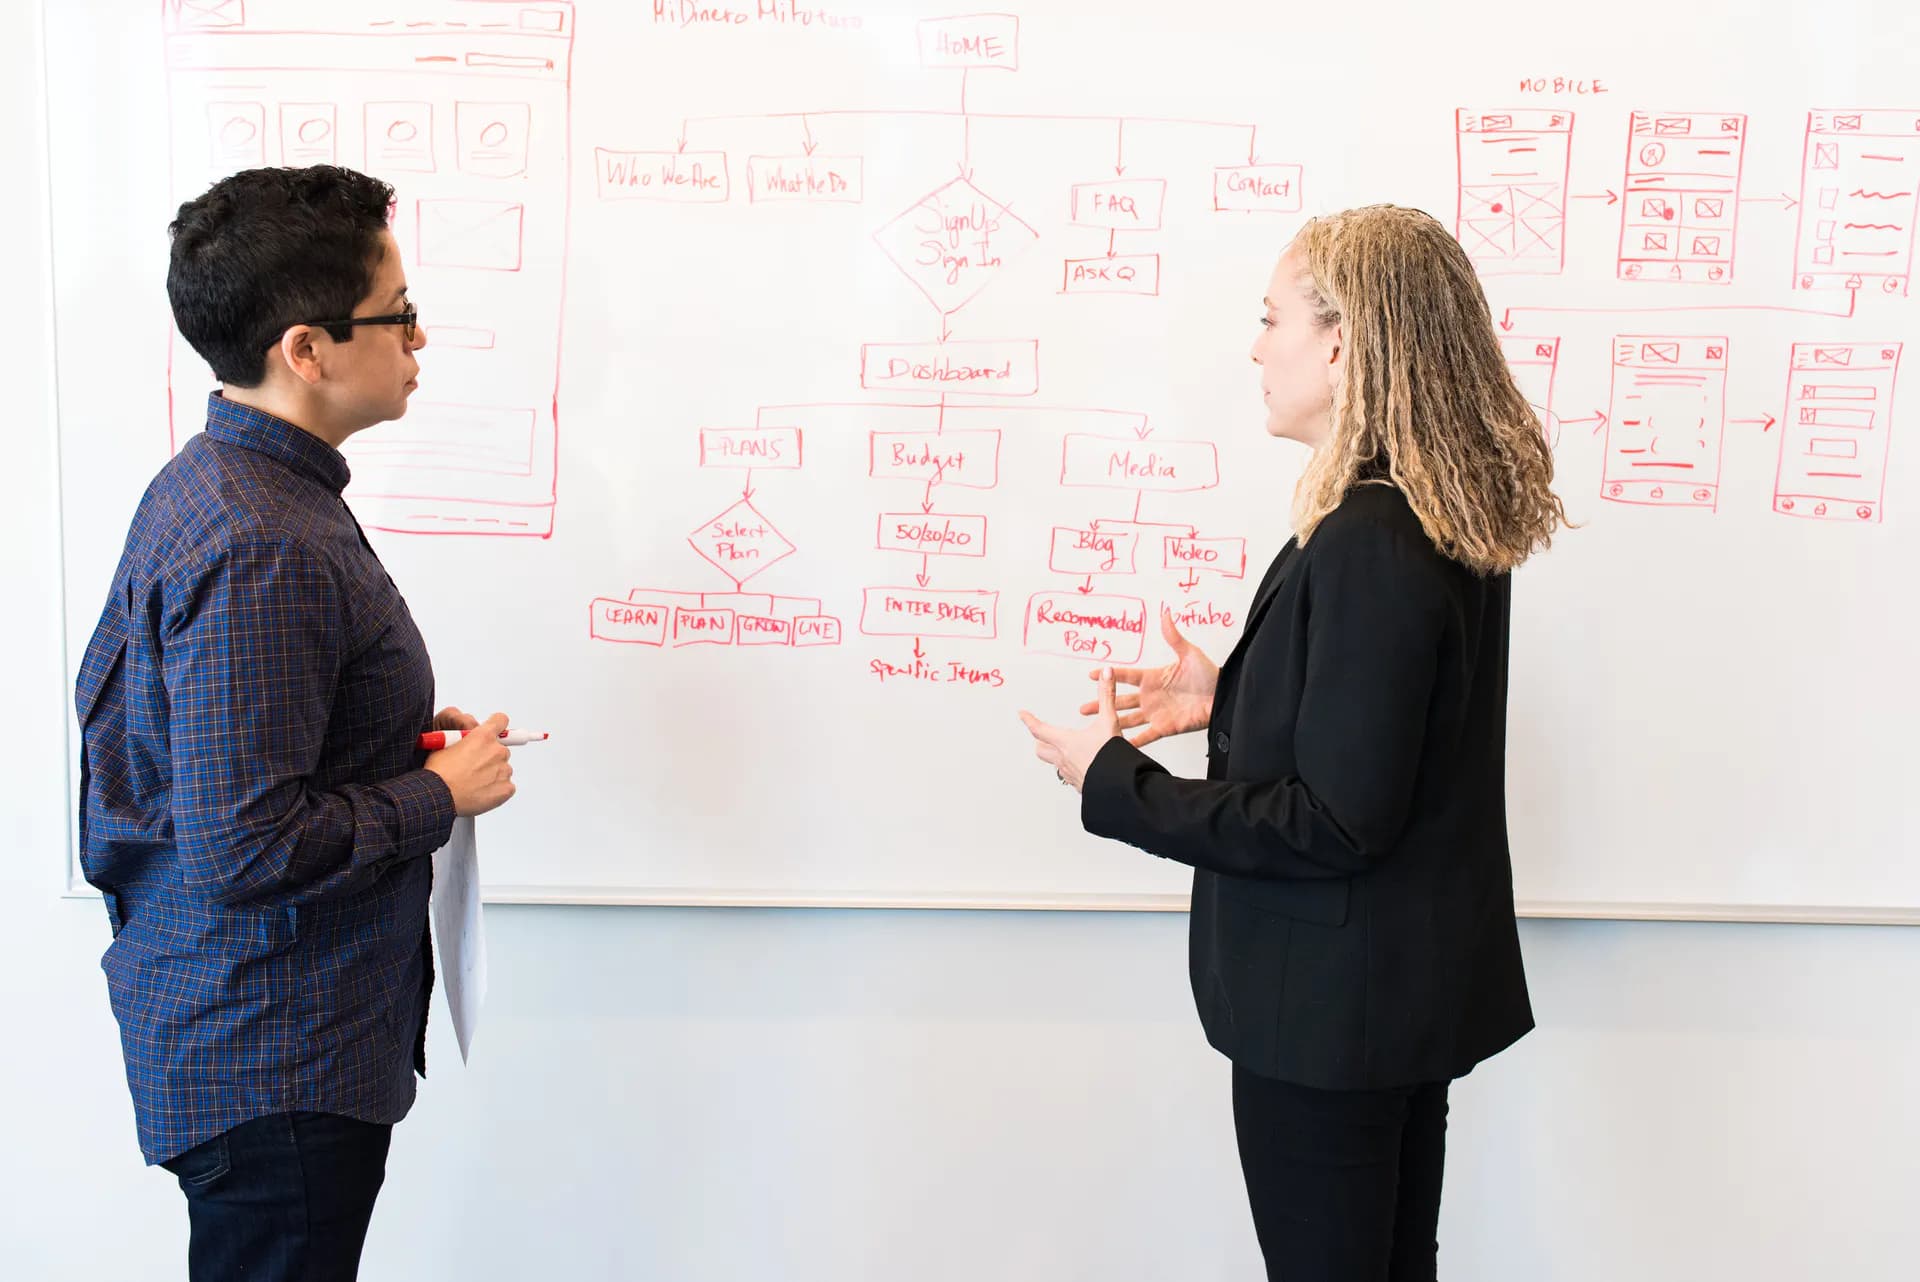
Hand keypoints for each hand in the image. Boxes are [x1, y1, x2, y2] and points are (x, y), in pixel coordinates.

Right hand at [424, 711, 515, 816]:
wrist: (439, 796)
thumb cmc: (439, 773)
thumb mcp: (446, 745)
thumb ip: (464, 739)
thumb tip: (465, 740)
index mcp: (483, 736)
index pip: (501, 720)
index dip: (497, 726)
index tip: (494, 732)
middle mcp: (497, 751)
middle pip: (501, 749)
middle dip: (490, 756)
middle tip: (474, 766)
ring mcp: (504, 770)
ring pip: (503, 768)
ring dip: (492, 773)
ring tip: (473, 782)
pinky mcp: (507, 788)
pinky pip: (506, 786)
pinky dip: (496, 789)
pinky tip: (480, 792)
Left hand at [1018, 668, 1119, 793]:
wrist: (1120, 786)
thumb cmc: (1111, 756)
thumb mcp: (1110, 721)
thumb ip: (1107, 696)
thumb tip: (1107, 673)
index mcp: (1065, 742)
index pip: (1039, 729)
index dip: (1029, 720)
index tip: (1022, 714)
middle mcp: (1064, 759)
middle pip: (1041, 750)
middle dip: (1040, 741)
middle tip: (1039, 735)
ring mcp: (1071, 775)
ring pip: (1055, 765)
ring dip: (1056, 756)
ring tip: (1063, 750)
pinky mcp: (1081, 786)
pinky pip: (1070, 776)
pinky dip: (1072, 769)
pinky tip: (1083, 766)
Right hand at [1080, 607, 1218, 747]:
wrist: (1223, 697)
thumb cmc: (1210, 675)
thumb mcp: (1189, 653)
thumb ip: (1173, 637)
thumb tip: (1166, 613)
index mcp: (1153, 678)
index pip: (1126, 676)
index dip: (1109, 675)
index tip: (1092, 674)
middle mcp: (1151, 697)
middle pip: (1120, 701)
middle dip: (1102, 704)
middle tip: (1083, 708)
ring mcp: (1156, 713)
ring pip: (1128, 719)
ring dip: (1112, 722)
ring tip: (1095, 727)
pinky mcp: (1165, 727)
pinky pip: (1146, 736)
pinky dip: (1133, 742)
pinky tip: (1118, 745)